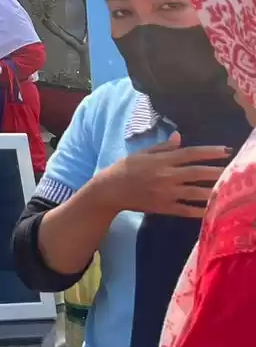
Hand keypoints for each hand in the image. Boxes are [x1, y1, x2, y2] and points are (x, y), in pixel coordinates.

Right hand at [93, 133, 230, 218]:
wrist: (111, 189)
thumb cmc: (125, 168)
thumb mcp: (142, 153)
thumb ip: (163, 146)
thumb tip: (180, 136)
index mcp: (161, 160)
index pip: (190, 154)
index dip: (209, 152)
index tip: (226, 150)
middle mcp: (166, 176)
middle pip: (197, 172)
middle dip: (218, 171)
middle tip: (235, 170)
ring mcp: (167, 193)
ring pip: (196, 192)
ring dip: (214, 190)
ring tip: (229, 188)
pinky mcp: (165, 207)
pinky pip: (187, 210)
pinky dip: (201, 210)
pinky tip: (214, 209)